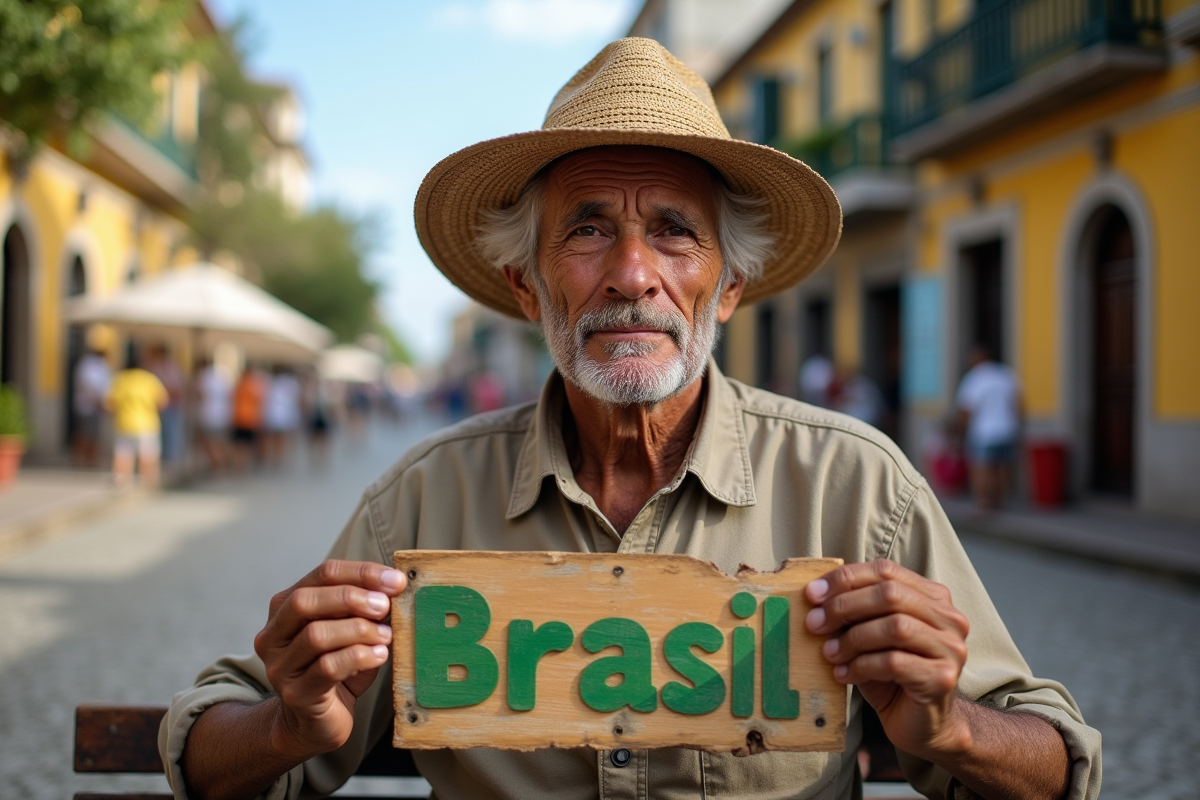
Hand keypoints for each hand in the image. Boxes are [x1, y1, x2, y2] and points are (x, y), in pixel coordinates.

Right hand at [254, 560, 405, 757]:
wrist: (315, 723)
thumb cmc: (337, 671)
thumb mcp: (349, 632)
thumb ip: (363, 610)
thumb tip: (394, 588)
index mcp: (286, 608)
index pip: (322, 574)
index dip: (361, 573)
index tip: (395, 581)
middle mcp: (274, 634)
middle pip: (306, 601)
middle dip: (352, 598)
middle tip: (386, 606)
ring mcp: (281, 666)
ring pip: (316, 635)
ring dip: (359, 631)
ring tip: (386, 636)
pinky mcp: (296, 694)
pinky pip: (327, 668)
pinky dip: (359, 657)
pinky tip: (379, 656)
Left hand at [805, 559, 971, 759]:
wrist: (922, 724)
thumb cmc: (893, 676)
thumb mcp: (871, 636)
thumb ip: (855, 613)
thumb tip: (815, 596)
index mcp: (932, 597)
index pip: (886, 571)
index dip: (846, 578)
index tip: (812, 594)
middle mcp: (949, 618)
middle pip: (890, 595)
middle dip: (845, 606)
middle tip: (815, 624)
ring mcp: (950, 648)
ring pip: (895, 627)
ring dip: (852, 639)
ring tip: (829, 653)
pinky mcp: (943, 678)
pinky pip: (894, 662)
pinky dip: (862, 666)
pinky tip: (844, 675)